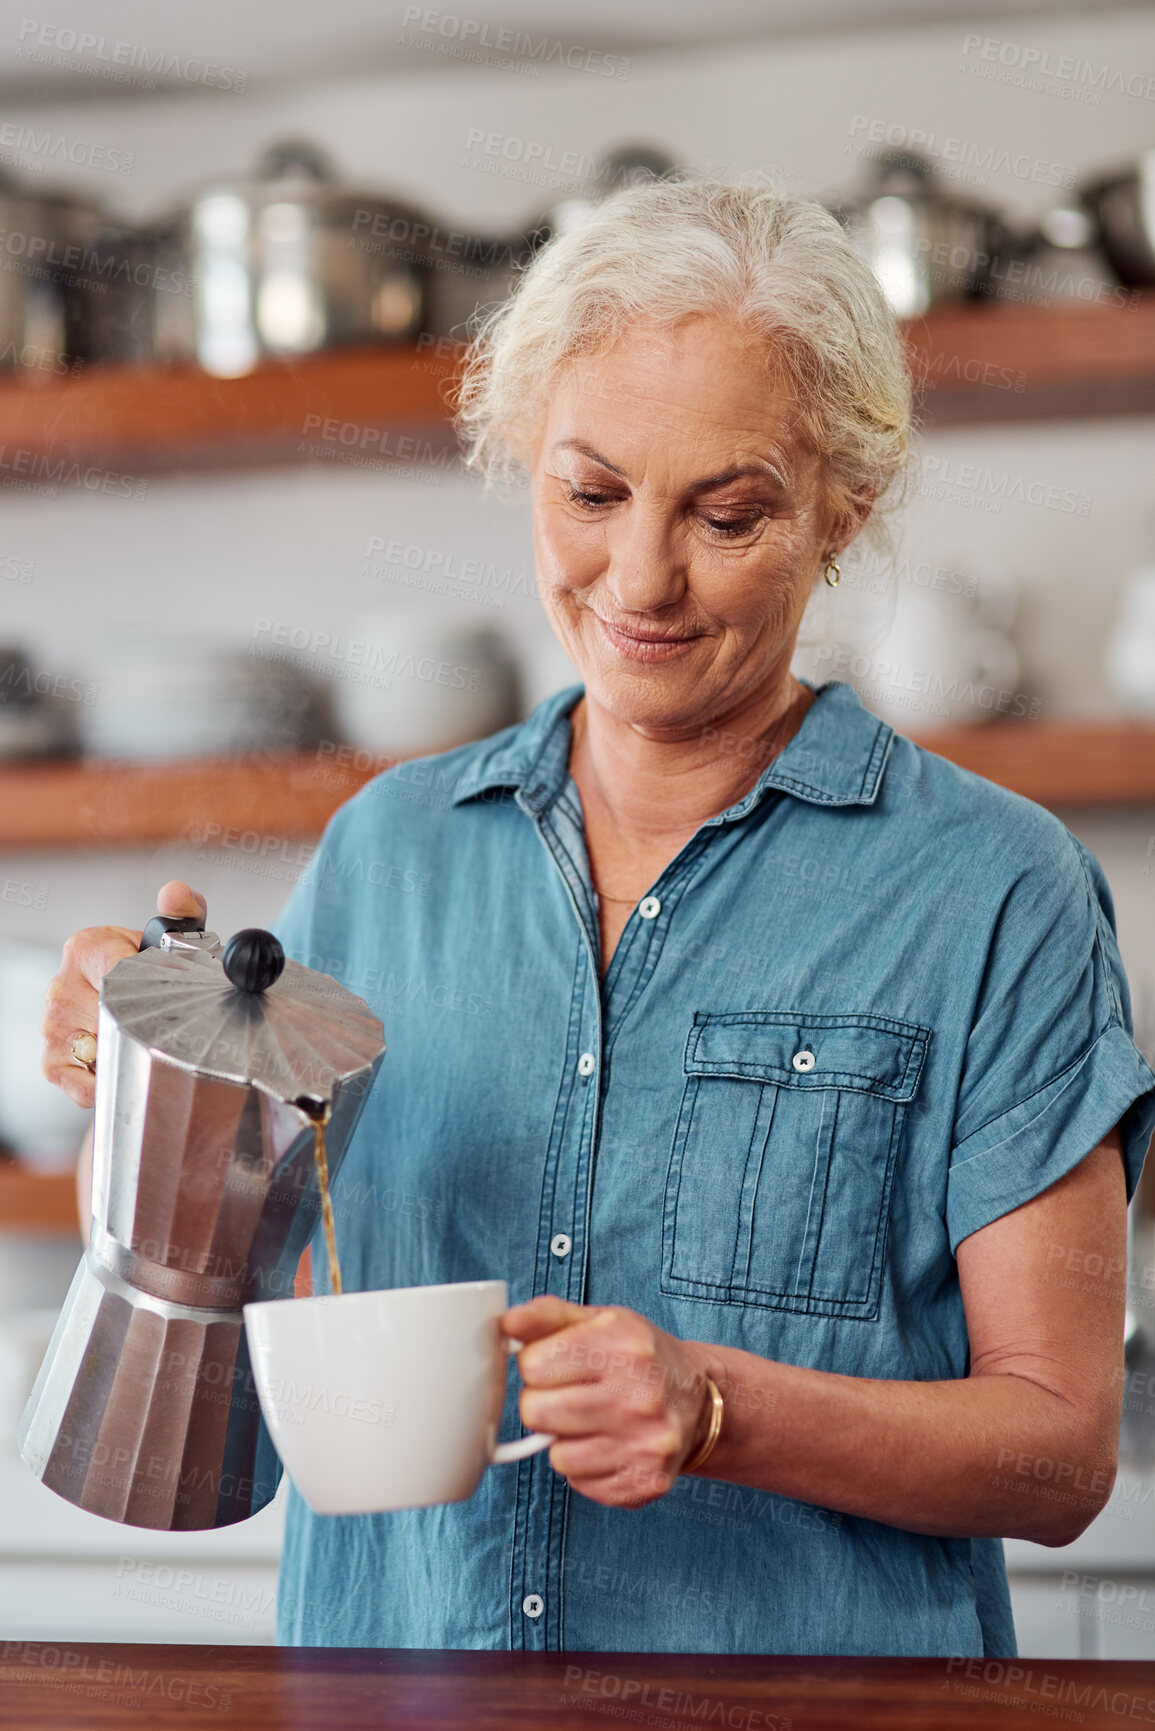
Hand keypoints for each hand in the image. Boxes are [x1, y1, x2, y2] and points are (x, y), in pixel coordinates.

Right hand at [41, 881, 206, 1107]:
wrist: (128, 1010)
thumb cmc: (147, 974)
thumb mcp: (171, 939)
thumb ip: (183, 913)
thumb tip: (176, 892)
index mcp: (86, 947)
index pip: (119, 970)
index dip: (155, 986)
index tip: (172, 993)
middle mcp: (62, 986)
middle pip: (114, 1017)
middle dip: (149, 1023)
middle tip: (169, 1023)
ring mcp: (53, 1026)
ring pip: (104, 1051)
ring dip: (132, 1054)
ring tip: (147, 1042)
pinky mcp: (52, 1062)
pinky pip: (84, 1086)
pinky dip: (109, 1085)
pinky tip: (124, 1069)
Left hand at [501, 1296, 712, 1509]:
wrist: (697, 1401)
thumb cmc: (640, 1356)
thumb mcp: (601, 1320)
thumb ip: (548, 1315)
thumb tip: (508, 1322)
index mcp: (624, 1346)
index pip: (532, 1365)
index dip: (536, 1364)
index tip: (554, 1363)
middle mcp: (640, 1396)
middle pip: (536, 1412)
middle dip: (543, 1403)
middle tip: (569, 1394)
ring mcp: (645, 1444)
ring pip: (556, 1454)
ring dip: (565, 1439)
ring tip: (593, 1420)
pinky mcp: (645, 1482)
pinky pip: (579, 1482)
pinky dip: (585, 1466)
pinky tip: (609, 1444)